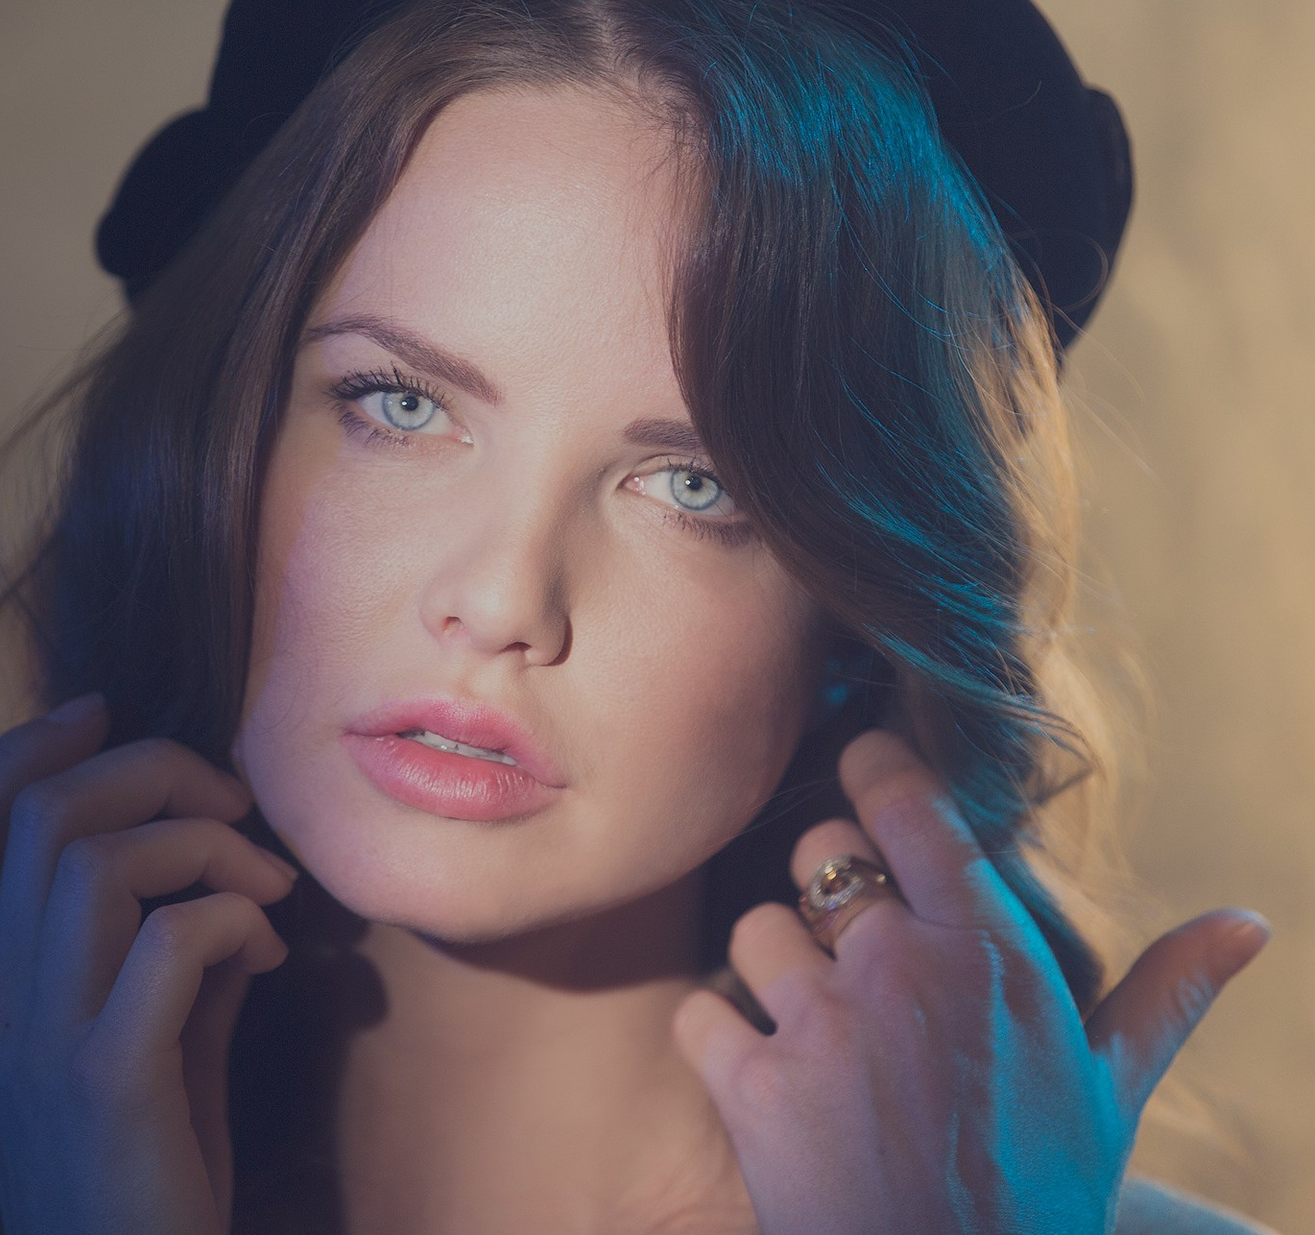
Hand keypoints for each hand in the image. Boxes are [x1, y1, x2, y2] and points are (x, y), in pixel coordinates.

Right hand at [0, 693, 299, 1234]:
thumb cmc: (148, 1175)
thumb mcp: (148, 1048)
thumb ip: (164, 958)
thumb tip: (221, 875)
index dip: (16, 752)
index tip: (99, 709)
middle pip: (42, 817)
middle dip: (151, 771)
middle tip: (231, 802)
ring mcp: (42, 1041)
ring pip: (95, 860)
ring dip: (204, 843)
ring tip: (264, 885)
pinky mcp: (108, 1081)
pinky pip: (167, 940)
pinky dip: (232, 918)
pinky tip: (266, 955)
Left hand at [672, 728, 1269, 1233]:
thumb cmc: (1043, 1194)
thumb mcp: (1111, 1088)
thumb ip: (1165, 991)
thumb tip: (1249, 924)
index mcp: (991, 954)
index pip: (910, 806)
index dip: (873, 766)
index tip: (859, 757)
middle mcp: (899, 969)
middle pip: (818, 851)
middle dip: (821, 883)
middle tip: (843, 938)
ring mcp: (821, 1026)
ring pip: (753, 927)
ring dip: (770, 966)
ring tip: (812, 1024)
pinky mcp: (754, 1087)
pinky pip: (700, 1011)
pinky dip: (716, 1036)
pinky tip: (758, 1071)